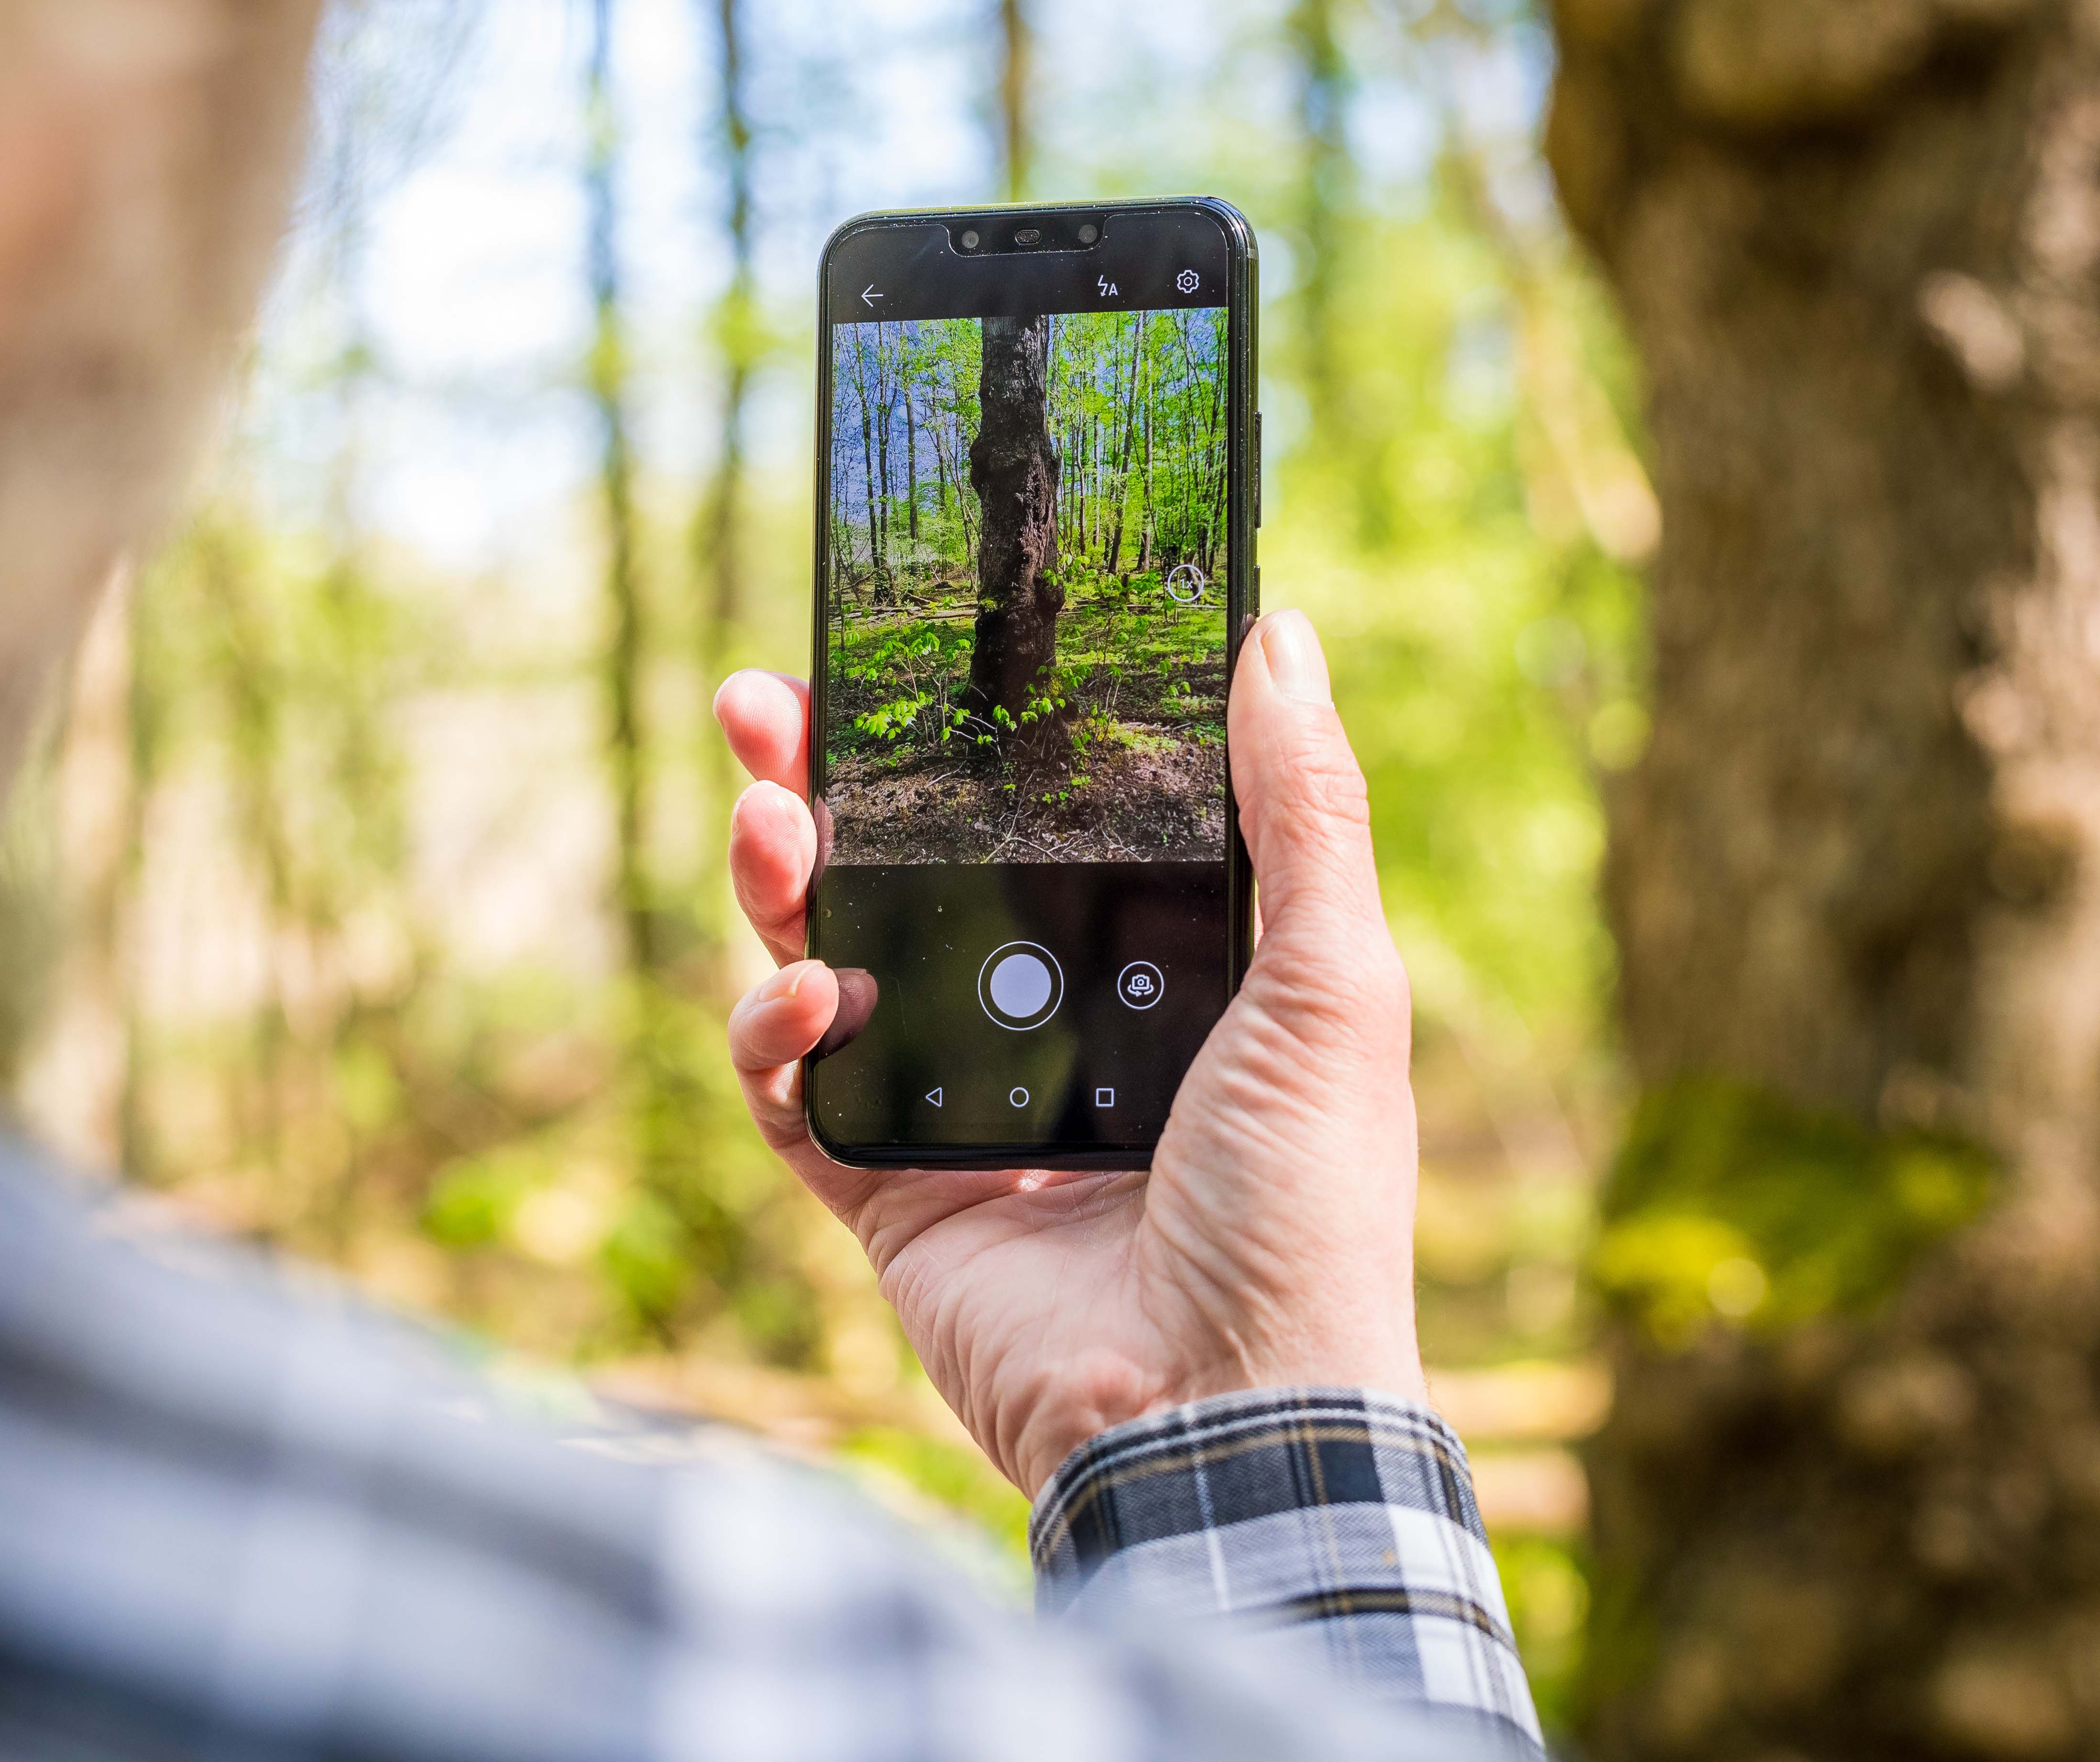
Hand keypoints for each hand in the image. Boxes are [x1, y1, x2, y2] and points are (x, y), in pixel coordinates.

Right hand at [713, 610, 1423, 1495]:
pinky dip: (775, 1036)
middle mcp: (1052, 1028)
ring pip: (832, 965)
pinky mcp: (890, 1196)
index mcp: (1157, 973)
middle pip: (909, 878)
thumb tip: (1279, 635)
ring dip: (783, 885)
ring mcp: (961, 1112)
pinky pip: (796, 1095)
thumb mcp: (1335, 984)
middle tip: (764, 704)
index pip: (1037, 826)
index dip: (966, 744)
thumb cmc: (1305, 1207)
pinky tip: (805, 999)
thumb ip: (1305, 811)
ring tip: (770, 823)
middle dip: (825, 786)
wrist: (1224, 1409)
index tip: (910, 659)